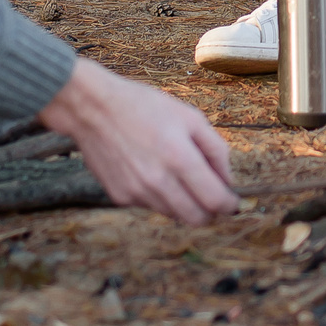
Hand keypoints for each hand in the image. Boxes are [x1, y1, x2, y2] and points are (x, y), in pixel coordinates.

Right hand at [39, 59, 237, 224]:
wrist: (93, 108)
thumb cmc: (144, 107)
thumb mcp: (190, 117)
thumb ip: (216, 150)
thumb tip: (228, 180)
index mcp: (180, 158)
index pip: (214, 201)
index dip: (229, 205)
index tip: (232, 200)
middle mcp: (158, 181)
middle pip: (196, 218)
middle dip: (209, 211)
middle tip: (210, 194)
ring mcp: (137, 193)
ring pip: (173, 214)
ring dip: (183, 203)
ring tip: (176, 174)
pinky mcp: (120, 197)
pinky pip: (150, 206)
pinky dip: (158, 196)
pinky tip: (151, 171)